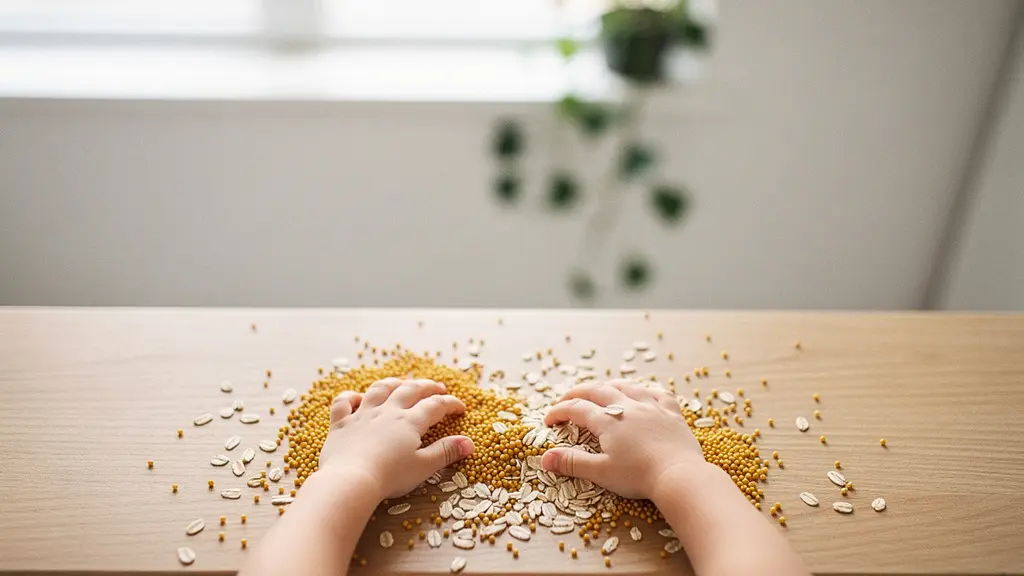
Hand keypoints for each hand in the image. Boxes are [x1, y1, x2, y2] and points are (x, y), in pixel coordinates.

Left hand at [318, 377, 474, 499]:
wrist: (350, 480)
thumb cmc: (389, 477)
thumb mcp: (423, 467)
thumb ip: (445, 452)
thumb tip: (470, 442)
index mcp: (409, 421)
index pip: (435, 406)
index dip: (450, 404)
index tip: (460, 407)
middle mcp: (387, 412)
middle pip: (410, 390)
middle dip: (427, 386)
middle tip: (438, 387)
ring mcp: (362, 415)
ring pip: (379, 389)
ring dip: (393, 383)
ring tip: (402, 383)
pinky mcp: (340, 424)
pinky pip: (344, 403)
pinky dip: (350, 397)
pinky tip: (356, 398)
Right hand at [541, 379, 706, 498]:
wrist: (679, 476)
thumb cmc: (639, 476)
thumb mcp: (601, 472)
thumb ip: (572, 463)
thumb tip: (544, 458)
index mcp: (607, 421)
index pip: (576, 409)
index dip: (559, 412)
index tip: (549, 420)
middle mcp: (628, 407)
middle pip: (597, 391)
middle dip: (578, 393)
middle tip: (566, 400)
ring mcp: (652, 407)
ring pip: (627, 387)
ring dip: (609, 386)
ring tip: (601, 390)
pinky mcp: (672, 413)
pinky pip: (659, 394)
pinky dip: (647, 390)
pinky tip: (644, 393)